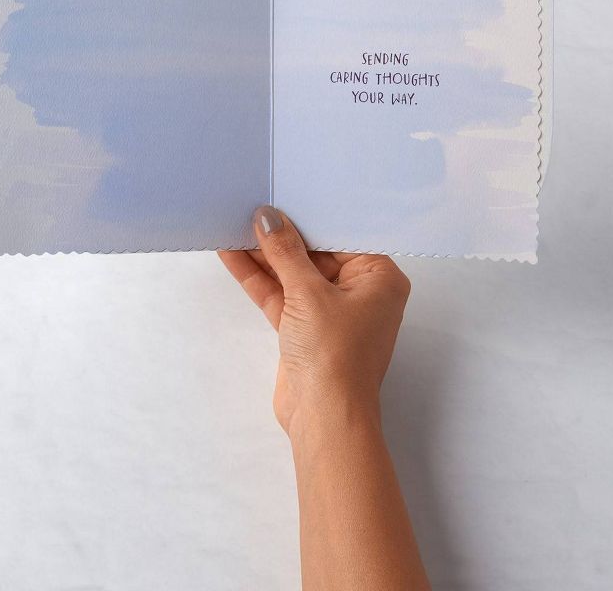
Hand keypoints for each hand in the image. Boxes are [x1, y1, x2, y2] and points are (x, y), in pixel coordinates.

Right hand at [218, 206, 410, 438]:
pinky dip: (259, 279)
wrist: (324, 417)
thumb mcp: (309, 293)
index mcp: (379, 277)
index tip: (282, 195)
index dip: (310, 217)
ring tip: (233, 223)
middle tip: (252, 206)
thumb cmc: (334, 353)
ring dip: (264, 256)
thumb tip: (267, 217)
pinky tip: (232, 255)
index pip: (341, 236)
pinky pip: (282, 295)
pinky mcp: (304, 328)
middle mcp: (359, 291)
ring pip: (293, 275)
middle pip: (315, 253)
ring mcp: (329, 311)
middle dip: (281, 236)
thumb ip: (285, 252)